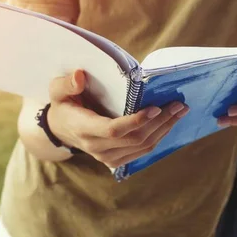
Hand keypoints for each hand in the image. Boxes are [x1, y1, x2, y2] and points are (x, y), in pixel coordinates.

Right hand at [48, 70, 189, 167]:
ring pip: (142, 147)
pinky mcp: (116, 160)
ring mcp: (106, 157)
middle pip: (135, 138)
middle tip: (179, 105)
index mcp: (83, 128)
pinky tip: (169, 123)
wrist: (61, 129)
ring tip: (179, 111)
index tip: (156, 108)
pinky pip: (142, 152)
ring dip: (164, 129)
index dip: (136, 121)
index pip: (114, 129)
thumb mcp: (57, 90)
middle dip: (160, 121)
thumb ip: (67, 83)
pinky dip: (158, 137)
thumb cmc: (63, 104)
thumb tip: (80, 76)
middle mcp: (96, 147)